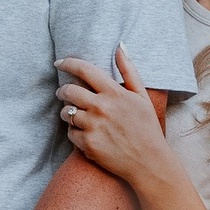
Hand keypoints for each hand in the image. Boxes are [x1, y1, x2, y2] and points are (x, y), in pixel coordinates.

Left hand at [55, 46, 170, 192]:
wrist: (149, 162)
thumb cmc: (147, 128)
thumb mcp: (142, 97)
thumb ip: (129, 70)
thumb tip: (120, 46)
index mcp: (114, 93)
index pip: (84, 70)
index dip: (68, 63)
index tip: (60, 63)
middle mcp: (101, 108)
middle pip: (69, 91)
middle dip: (63, 91)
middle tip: (63, 93)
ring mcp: (93, 127)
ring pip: (66, 113)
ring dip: (68, 113)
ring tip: (78, 116)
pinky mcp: (88, 144)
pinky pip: (70, 133)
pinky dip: (74, 132)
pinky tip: (87, 134)